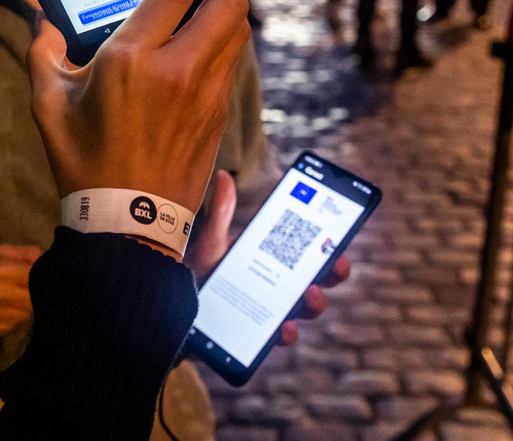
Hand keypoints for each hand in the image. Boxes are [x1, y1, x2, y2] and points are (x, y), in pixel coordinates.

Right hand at [0, 244, 41, 336]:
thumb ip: (21, 253)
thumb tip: (44, 259)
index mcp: (0, 269)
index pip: (36, 281)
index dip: (39, 281)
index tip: (37, 280)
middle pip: (32, 302)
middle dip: (31, 296)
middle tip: (22, 292)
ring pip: (21, 317)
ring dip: (19, 310)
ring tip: (8, 302)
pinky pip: (7, 329)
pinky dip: (7, 321)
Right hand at [27, 0, 250, 256]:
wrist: (129, 222)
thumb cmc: (83, 162)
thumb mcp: (48, 106)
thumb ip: (43, 54)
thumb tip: (42, 22)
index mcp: (131, 59)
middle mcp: (178, 69)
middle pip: (229, 3)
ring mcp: (205, 93)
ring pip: (239, 32)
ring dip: (231, 7)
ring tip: (211, 1)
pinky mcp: (218, 115)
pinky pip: (231, 63)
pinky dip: (225, 41)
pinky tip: (204, 45)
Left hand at [184, 169, 353, 344]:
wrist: (174, 305)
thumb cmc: (197, 271)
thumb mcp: (211, 242)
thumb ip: (221, 213)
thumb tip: (223, 177)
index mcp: (270, 258)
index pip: (307, 252)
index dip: (329, 246)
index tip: (338, 239)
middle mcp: (276, 284)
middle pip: (316, 279)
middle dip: (333, 272)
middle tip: (335, 264)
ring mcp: (270, 309)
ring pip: (303, 308)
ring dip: (315, 302)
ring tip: (310, 293)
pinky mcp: (259, 332)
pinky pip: (279, 335)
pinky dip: (285, 333)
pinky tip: (283, 326)